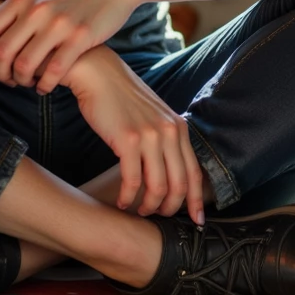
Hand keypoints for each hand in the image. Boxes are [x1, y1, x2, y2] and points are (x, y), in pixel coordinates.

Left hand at [0, 0, 153, 92]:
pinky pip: (54, 71)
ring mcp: (59, 24)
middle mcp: (36, 10)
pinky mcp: (80, 38)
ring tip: (25, 83)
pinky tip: (44, 86)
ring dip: (21, 81)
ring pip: (25, 65)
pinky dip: (44, 85)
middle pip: (1, 53)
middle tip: (4, 80)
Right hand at [66, 47, 204, 225]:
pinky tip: (122, 201)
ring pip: (157, 186)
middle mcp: (169, 132)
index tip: (196, 221)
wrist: (98, 74)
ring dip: (148, 205)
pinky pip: (132, 180)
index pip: (195, 172)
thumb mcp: (153, 115)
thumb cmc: (121, 97)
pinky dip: (128, 196)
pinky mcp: (128, 140)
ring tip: (138, 210)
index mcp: (178, 127)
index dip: (197, 200)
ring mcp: (150, 136)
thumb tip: (168, 171)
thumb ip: (164, 138)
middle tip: (158, 217)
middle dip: (170, 208)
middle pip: (179, 184)